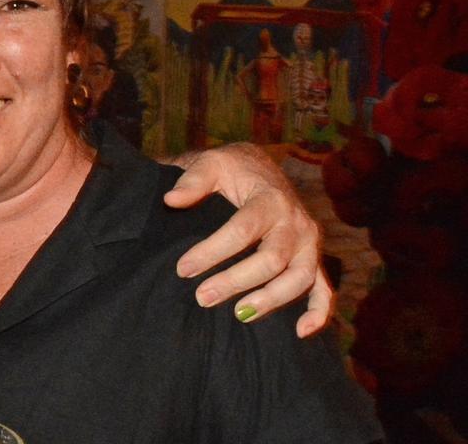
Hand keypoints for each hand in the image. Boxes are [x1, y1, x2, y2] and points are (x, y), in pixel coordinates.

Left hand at [164, 142, 330, 337]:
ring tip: (238, 315)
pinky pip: (324, 290)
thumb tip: (171, 200)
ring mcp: (309, 244)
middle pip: (272, 259)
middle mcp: (297, 223)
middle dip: (236, 281)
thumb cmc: (232, 169)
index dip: (212, 251)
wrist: (261, 168)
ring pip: (299, 278)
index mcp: (271, 199)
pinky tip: (299, 332)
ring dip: (270, 300)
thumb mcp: (212, 164)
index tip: (183, 268)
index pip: (242, 230)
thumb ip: (192, 181)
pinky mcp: (313, 260)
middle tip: (202, 297)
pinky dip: (318, 313)